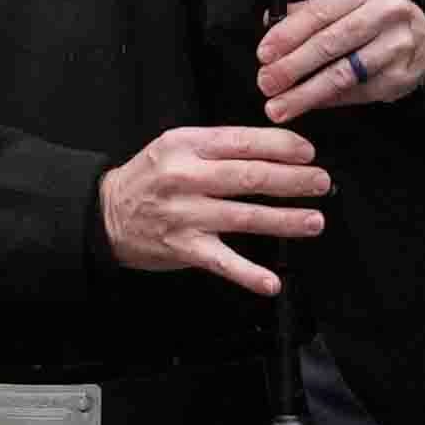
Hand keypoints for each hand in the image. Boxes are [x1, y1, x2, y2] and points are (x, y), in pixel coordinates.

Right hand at [100, 122, 330, 294]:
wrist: (104, 214)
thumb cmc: (148, 179)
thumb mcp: (176, 147)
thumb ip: (219, 146)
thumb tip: (276, 150)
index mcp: (186, 146)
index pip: (244, 141)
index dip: (283, 147)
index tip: (308, 153)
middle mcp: (184, 178)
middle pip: (250, 177)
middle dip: (293, 180)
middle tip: (321, 183)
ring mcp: (184, 215)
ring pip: (244, 217)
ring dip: (284, 220)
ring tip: (314, 221)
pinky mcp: (182, 248)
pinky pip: (221, 262)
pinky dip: (248, 274)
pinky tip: (271, 283)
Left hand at [253, 0, 424, 121]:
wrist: (422, 33)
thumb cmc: (372, 15)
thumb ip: (308, 11)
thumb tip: (271, 23)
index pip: (318, 12)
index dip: (287, 36)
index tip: (264, 54)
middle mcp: (386, 11)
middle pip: (330, 43)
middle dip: (292, 67)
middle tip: (266, 83)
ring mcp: (397, 44)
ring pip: (343, 73)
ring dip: (305, 93)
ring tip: (280, 105)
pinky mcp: (401, 74)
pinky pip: (356, 91)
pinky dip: (327, 100)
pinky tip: (307, 104)